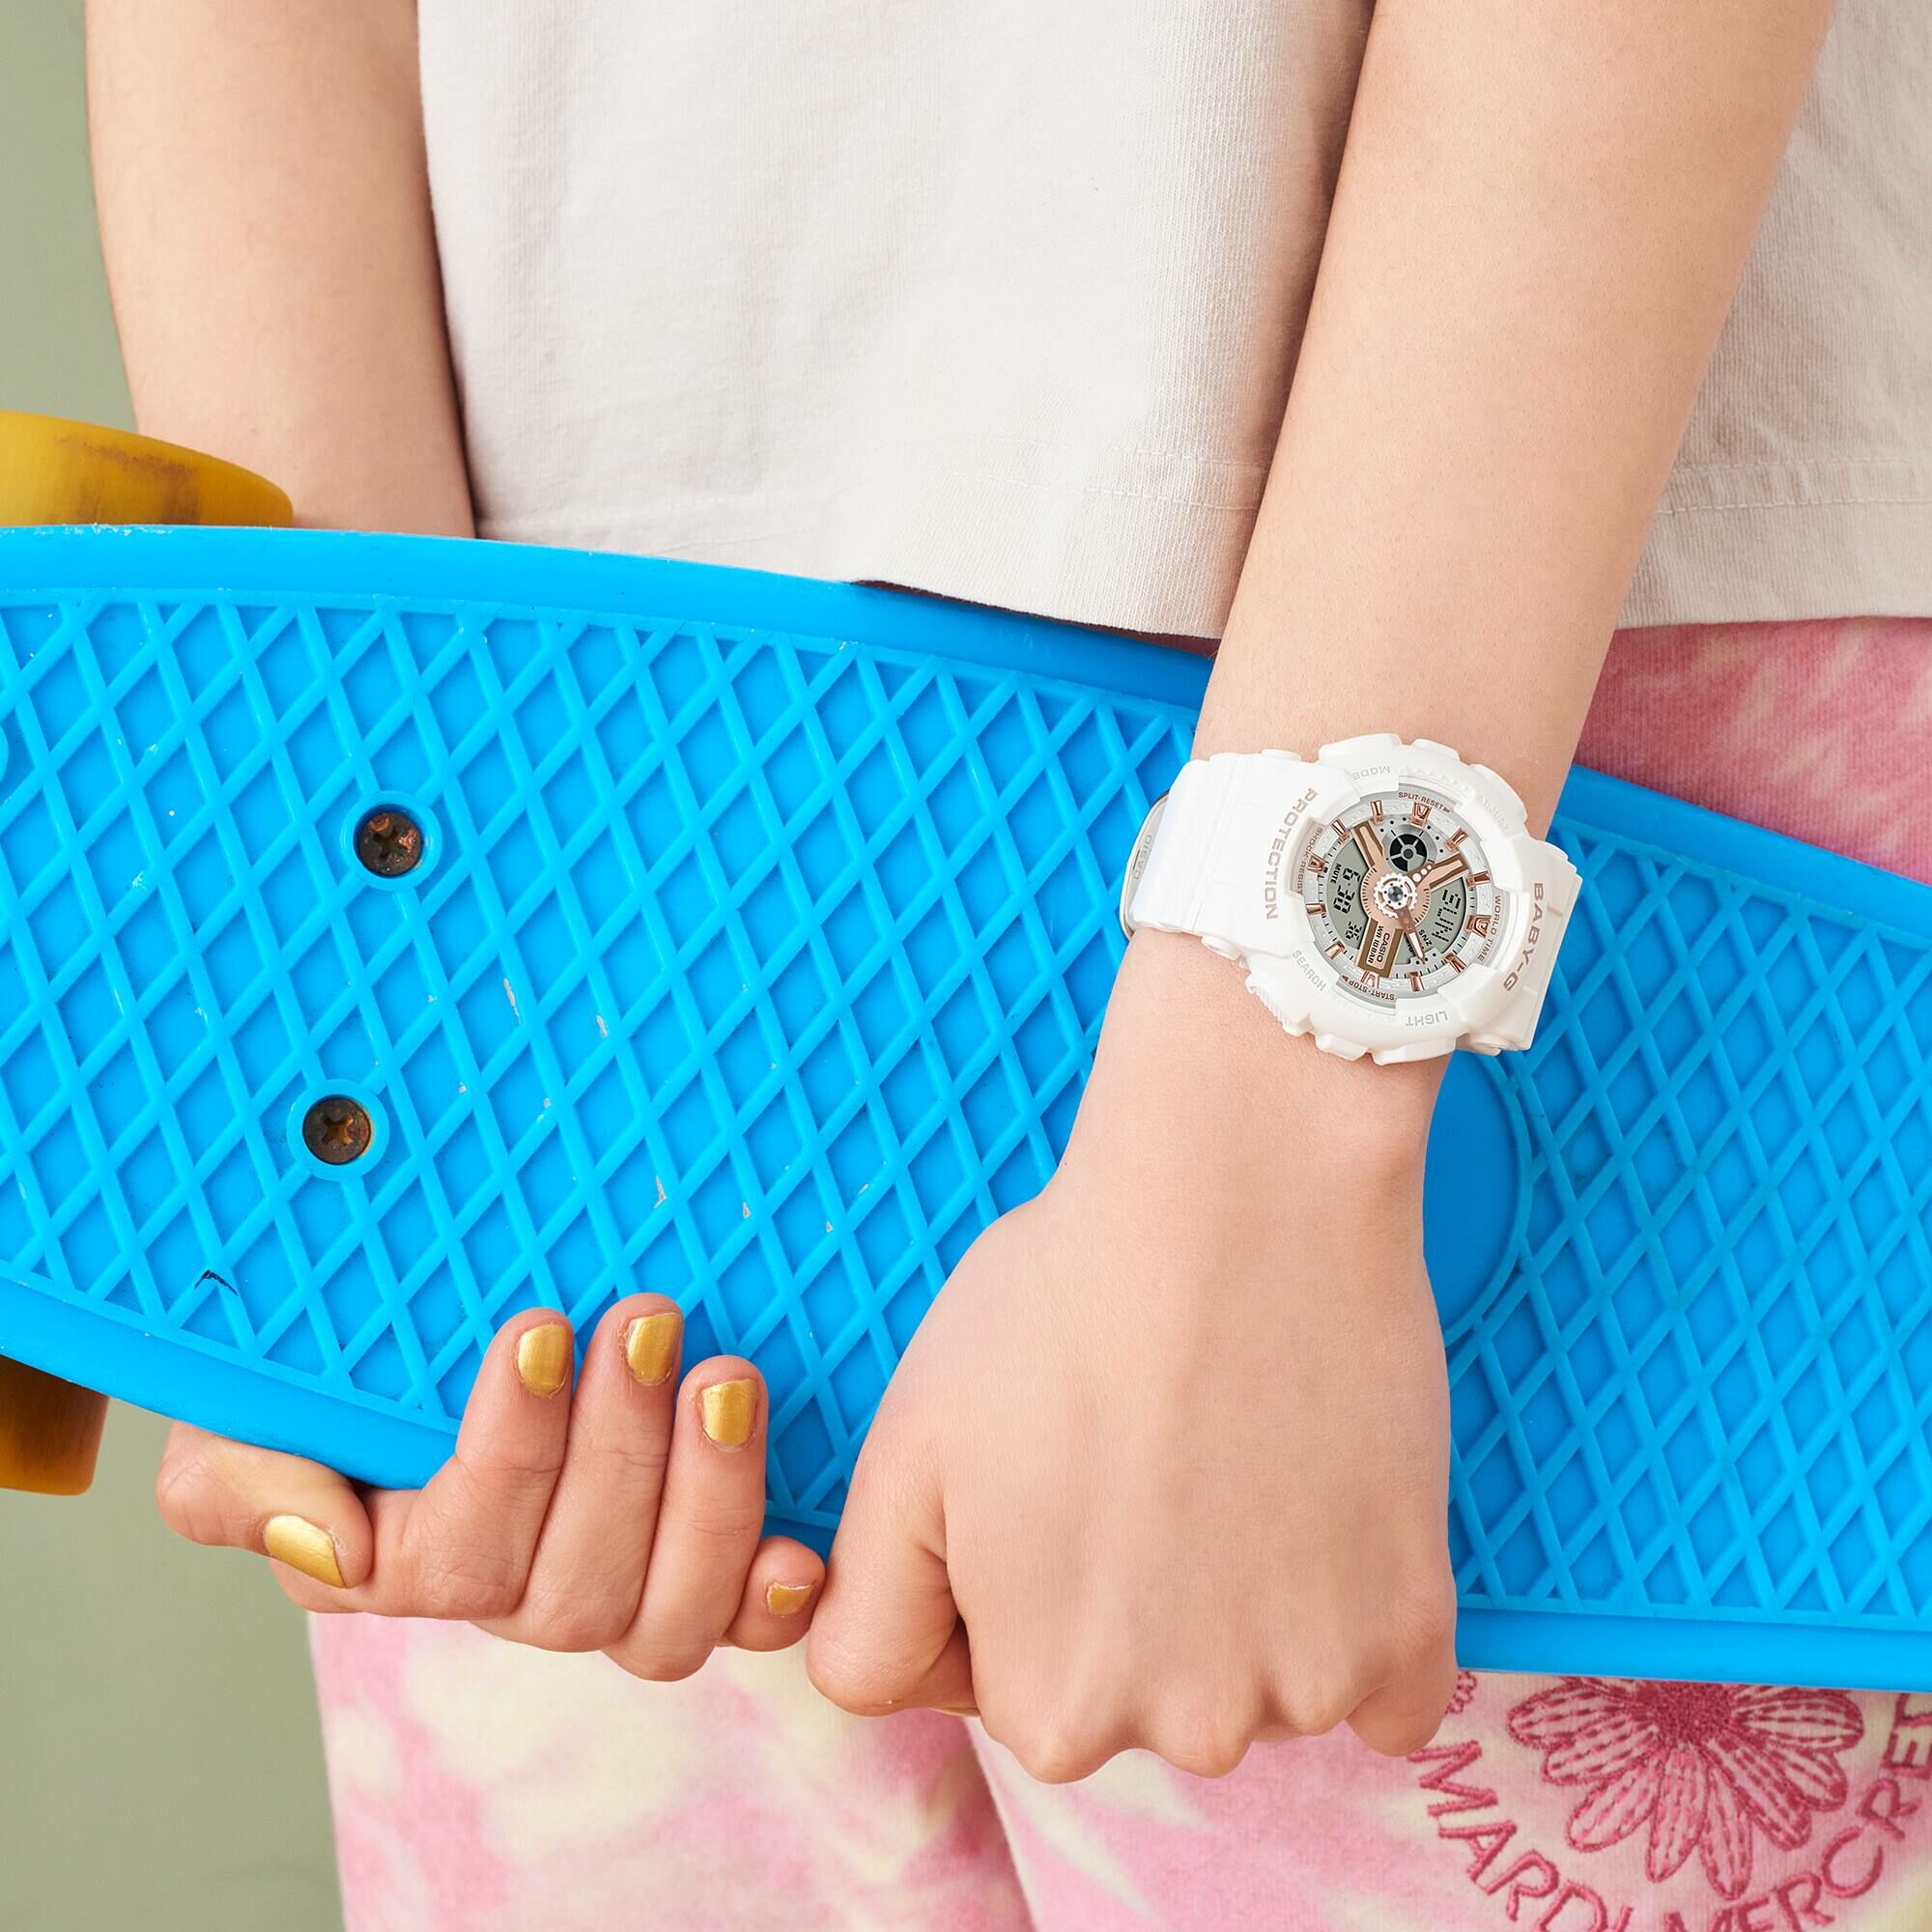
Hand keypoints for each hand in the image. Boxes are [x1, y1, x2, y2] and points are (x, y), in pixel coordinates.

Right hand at [154, 1295, 823, 1673]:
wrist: (434, 1328)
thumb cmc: (340, 1369)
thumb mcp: (246, 1408)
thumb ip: (241, 1480)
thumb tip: (334, 1549)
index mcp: (401, 1562)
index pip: (453, 1558)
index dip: (507, 1451)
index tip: (542, 1326)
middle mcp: (511, 1594)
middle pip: (571, 1591)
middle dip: (618, 1448)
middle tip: (647, 1323)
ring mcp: (612, 1590)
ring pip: (661, 1615)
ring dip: (705, 1497)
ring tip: (726, 1379)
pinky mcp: (699, 1571)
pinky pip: (740, 1624)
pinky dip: (771, 1597)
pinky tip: (798, 1547)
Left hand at [808, 933, 1458, 1779]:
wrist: (1239, 1195)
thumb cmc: (1061, 1304)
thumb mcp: (904, 1459)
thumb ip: (871, 1619)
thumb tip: (891, 1691)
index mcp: (1047, 1707)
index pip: (1000, 1688)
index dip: (1008, 1578)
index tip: (1046, 1480)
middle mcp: (1182, 1734)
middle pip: (1134, 1694)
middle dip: (1125, 1601)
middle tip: (1141, 1451)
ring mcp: (1309, 1688)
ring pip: (1251, 1676)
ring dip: (1240, 1601)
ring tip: (1229, 1450)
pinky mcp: (1413, 1630)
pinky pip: (1382, 1685)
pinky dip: (1354, 1615)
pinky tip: (1316, 1504)